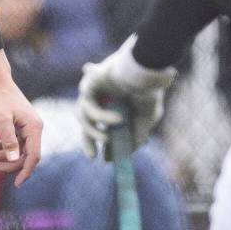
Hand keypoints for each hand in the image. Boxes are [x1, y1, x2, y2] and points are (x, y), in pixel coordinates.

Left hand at [0, 51, 42, 187]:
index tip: (17, 184)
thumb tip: (15, 160)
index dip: (25, 171)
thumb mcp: (1, 120)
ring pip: (16, 149)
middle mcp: (34, 129)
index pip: (34, 156)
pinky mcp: (19, 126)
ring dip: (1, 154)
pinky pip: (12, 141)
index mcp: (34, 128)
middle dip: (8, 163)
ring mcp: (27, 128)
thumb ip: (8, 141)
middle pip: (24, 155)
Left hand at [76, 35, 176, 158]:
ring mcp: (93, 90)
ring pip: (83, 116)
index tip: (106, 159)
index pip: (101, 125)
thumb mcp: (147, 116)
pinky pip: (88, 106)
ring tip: (108, 139)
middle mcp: (100, 97)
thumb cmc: (147, 89)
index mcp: (113, 104)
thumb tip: (130, 151)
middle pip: (86, 122)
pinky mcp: (88, 84)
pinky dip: (101, 117)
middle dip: (88, 139)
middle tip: (93, 157)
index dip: (102, 142)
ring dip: (93, 132)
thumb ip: (138, 133)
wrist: (146, 70)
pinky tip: (116, 119)